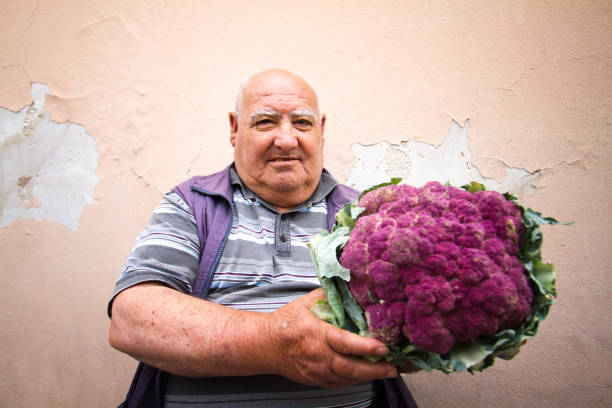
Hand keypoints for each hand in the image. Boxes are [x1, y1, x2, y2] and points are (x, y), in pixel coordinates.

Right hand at [268, 288, 397, 387]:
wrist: (265, 345)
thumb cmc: (286, 322)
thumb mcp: (305, 303)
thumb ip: (327, 295)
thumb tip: (348, 285)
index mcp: (316, 334)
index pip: (344, 343)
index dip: (365, 347)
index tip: (383, 346)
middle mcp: (318, 355)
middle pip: (350, 368)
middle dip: (374, 370)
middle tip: (393, 367)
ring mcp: (316, 371)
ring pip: (346, 378)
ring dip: (368, 377)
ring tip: (387, 371)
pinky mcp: (315, 380)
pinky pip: (338, 384)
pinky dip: (354, 380)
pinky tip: (366, 375)